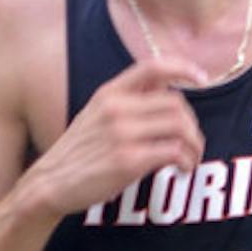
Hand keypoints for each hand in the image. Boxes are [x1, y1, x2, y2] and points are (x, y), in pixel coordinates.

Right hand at [28, 57, 206, 216]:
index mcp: (109, 93)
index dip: (183, 68)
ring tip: (190, 158)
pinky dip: (186, 161)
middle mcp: (117, 108)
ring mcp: (123, 134)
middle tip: (192, 143)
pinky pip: (174, 152)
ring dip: (194, 145)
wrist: (49, 183)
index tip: (202, 78)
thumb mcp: (95, 114)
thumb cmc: (77, 152)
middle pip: (177, 104)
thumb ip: (126, 102)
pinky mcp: (129, 160)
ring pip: (181, 128)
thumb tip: (166, 93)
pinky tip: (182, 169)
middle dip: (193, 125)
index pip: (153, 67)